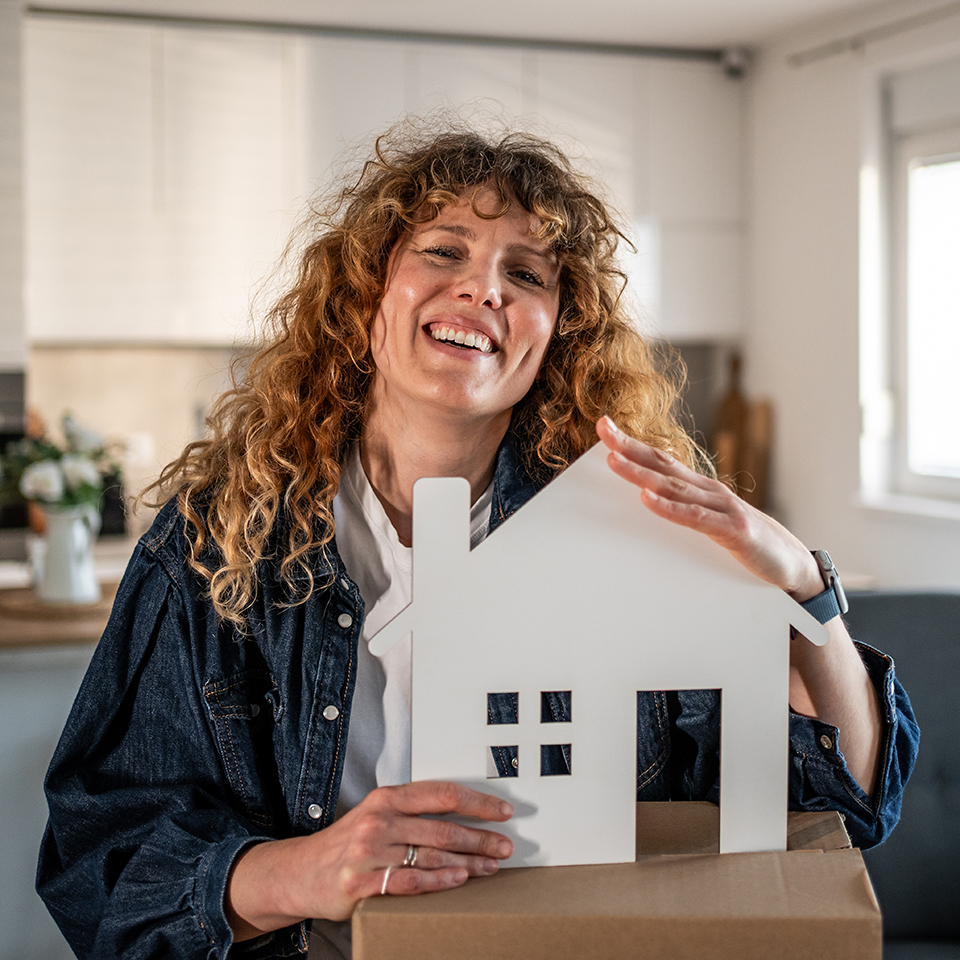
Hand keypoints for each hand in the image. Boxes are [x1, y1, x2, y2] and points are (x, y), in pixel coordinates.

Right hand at [227, 781, 512, 935]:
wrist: (300, 872)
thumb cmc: (348, 843)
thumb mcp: (376, 815)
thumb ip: (411, 813)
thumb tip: (462, 816)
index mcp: (386, 798)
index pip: (441, 794)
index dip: (477, 802)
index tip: (503, 811)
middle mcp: (379, 820)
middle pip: (443, 828)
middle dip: (480, 838)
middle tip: (506, 846)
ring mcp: (370, 851)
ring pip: (432, 855)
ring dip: (468, 862)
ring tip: (492, 866)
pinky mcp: (362, 882)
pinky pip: (410, 881)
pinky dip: (438, 881)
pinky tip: (459, 880)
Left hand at [596, 416, 822, 600]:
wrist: (792, 566)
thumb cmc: (746, 543)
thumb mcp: (709, 523)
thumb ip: (682, 511)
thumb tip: (643, 503)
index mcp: (700, 488)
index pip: (660, 460)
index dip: (633, 443)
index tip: (605, 427)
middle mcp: (709, 490)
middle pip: (663, 465)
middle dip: (630, 447)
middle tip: (603, 429)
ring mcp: (722, 507)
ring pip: (673, 487)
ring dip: (641, 474)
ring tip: (614, 461)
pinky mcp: (732, 529)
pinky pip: (694, 518)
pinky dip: (669, 508)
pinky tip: (647, 499)